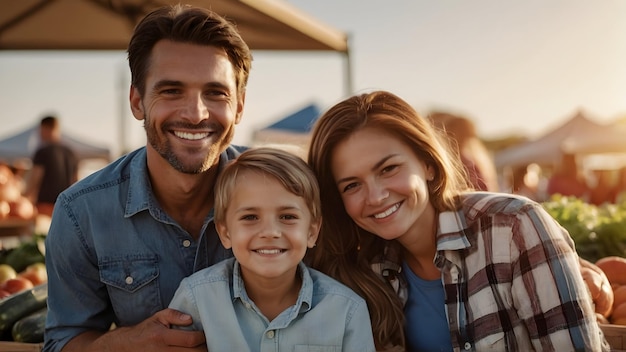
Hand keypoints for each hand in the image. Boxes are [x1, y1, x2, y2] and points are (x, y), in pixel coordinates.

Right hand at [63, 309, 206, 351]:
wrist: (124, 347)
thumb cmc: (144, 330)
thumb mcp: (157, 317)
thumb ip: (174, 315)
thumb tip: (190, 319)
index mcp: (162, 337)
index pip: (190, 340)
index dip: (203, 338)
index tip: (207, 334)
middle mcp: (162, 351)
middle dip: (204, 348)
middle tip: (208, 343)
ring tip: (201, 348)